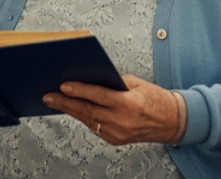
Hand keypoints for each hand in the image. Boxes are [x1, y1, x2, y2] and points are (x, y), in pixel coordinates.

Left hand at [42, 75, 183, 145]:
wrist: (172, 122)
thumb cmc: (156, 99)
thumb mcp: (136, 84)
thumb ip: (114, 83)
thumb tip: (91, 79)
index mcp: (128, 104)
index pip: (98, 96)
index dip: (79, 91)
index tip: (63, 85)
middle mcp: (121, 121)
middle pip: (87, 111)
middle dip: (65, 102)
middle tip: (48, 95)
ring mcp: (117, 133)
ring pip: (88, 120)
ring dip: (70, 110)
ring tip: (55, 101)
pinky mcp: (115, 140)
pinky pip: (94, 127)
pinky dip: (83, 117)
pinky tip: (73, 110)